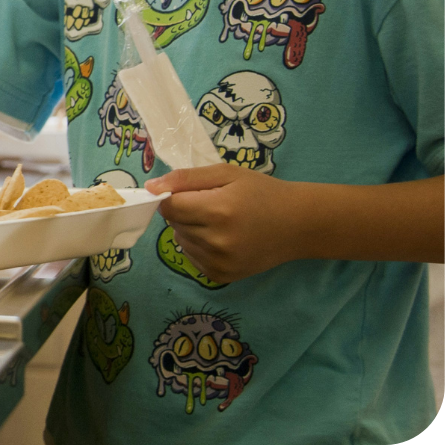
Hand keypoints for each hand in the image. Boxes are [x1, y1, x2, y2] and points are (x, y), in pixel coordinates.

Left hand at [145, 164, 299, 283]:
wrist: (299, 224)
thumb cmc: (262, 192)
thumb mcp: (226, 173)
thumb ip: (185, 178)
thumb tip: (151, 187)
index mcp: (217, 211)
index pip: (169, 207)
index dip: (173, 197)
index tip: (190, 193)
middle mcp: (217, 241)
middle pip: (174, 224)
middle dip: (184, 212)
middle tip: (212, 205)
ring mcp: (220, 263)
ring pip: (181, 241)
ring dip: (190, 229)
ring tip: (219, 222)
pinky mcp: (222, 276)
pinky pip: (192, 257)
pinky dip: (199, 246)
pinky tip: (223, 238)